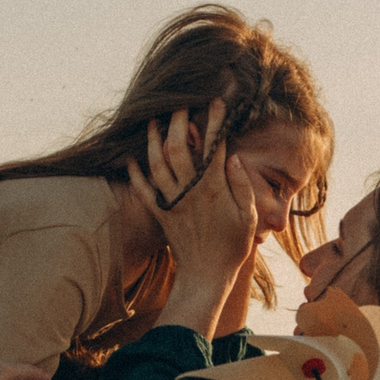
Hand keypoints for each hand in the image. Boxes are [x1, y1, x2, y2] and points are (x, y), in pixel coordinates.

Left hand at [127, 101, 259, 306]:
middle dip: (178, 122)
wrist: (206, 276)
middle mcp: (190, 191)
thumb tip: (233, 158)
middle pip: (179, 147)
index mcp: (214, 189)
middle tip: (180, 105)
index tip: (216, 102)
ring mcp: (173, 202)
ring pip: (157, 164)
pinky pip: (144, 191)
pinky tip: (131, 160)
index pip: (214, 146)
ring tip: (153, 123)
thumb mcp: (248, 218)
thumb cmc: (232, 248)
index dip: (215, 121)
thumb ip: (242, 186)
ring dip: (153, 141)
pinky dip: (135, 174)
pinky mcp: (161, 214)